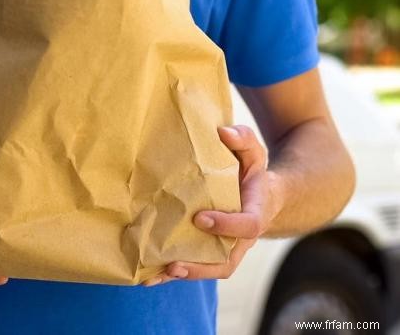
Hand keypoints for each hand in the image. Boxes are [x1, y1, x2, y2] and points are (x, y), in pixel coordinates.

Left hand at [144, 125, 284, 285]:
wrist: (260, 196)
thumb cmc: (252, 172)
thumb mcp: (253, 152)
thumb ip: (243, 139)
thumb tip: (224, 133)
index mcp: (255, 213)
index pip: (247, 226)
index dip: (226, 225)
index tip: (200, 218)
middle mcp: (241, 238)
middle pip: (226, 261)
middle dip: (200, 266)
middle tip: (174, 263)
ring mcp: (226, 247)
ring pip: (209, 269)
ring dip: (183, 274)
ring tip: (156, 273)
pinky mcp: (211, 250)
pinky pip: (196, 266)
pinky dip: (173, 273)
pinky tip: (148, 276)